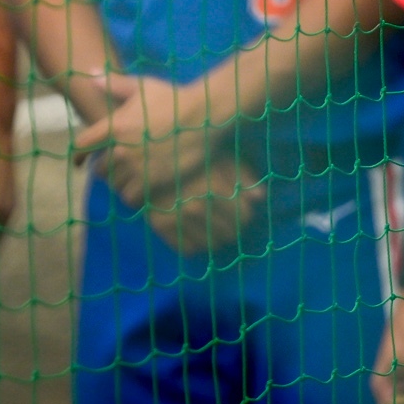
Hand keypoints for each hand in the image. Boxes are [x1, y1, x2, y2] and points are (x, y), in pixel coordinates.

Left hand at [72, 76, 213, 211]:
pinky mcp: (153, 180)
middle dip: (105, 169)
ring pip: (115, 184)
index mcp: (114, 126)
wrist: (204, 115)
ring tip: (128, 180)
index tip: (80, 162)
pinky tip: (140, 191)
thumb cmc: (173, 98)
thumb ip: (114, 83)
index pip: (82, 146)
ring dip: (119, 183)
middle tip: (115, 168)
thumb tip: (90, 74)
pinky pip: (131, 197)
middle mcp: (121, 148)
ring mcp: (137, 166)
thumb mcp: (143, 86)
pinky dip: (133, 196)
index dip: (78, 156)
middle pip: (99, 169)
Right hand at [141, 155, 267, 256]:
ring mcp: (178, 219)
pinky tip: (196, 231)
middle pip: (231, 234)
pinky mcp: (161, 228)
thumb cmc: (188, 154)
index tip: (241, 209)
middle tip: (228, 220)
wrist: (143, 156)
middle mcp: (197, 207)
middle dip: (233, 228)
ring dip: (216, 238)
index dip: (245, 214)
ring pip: (212, 246)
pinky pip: (188, 249)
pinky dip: (195, 244)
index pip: (244, 217)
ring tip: (213, 227)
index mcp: (214, 188)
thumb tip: (260, 197)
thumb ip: (242, 175)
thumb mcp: (219, 156)